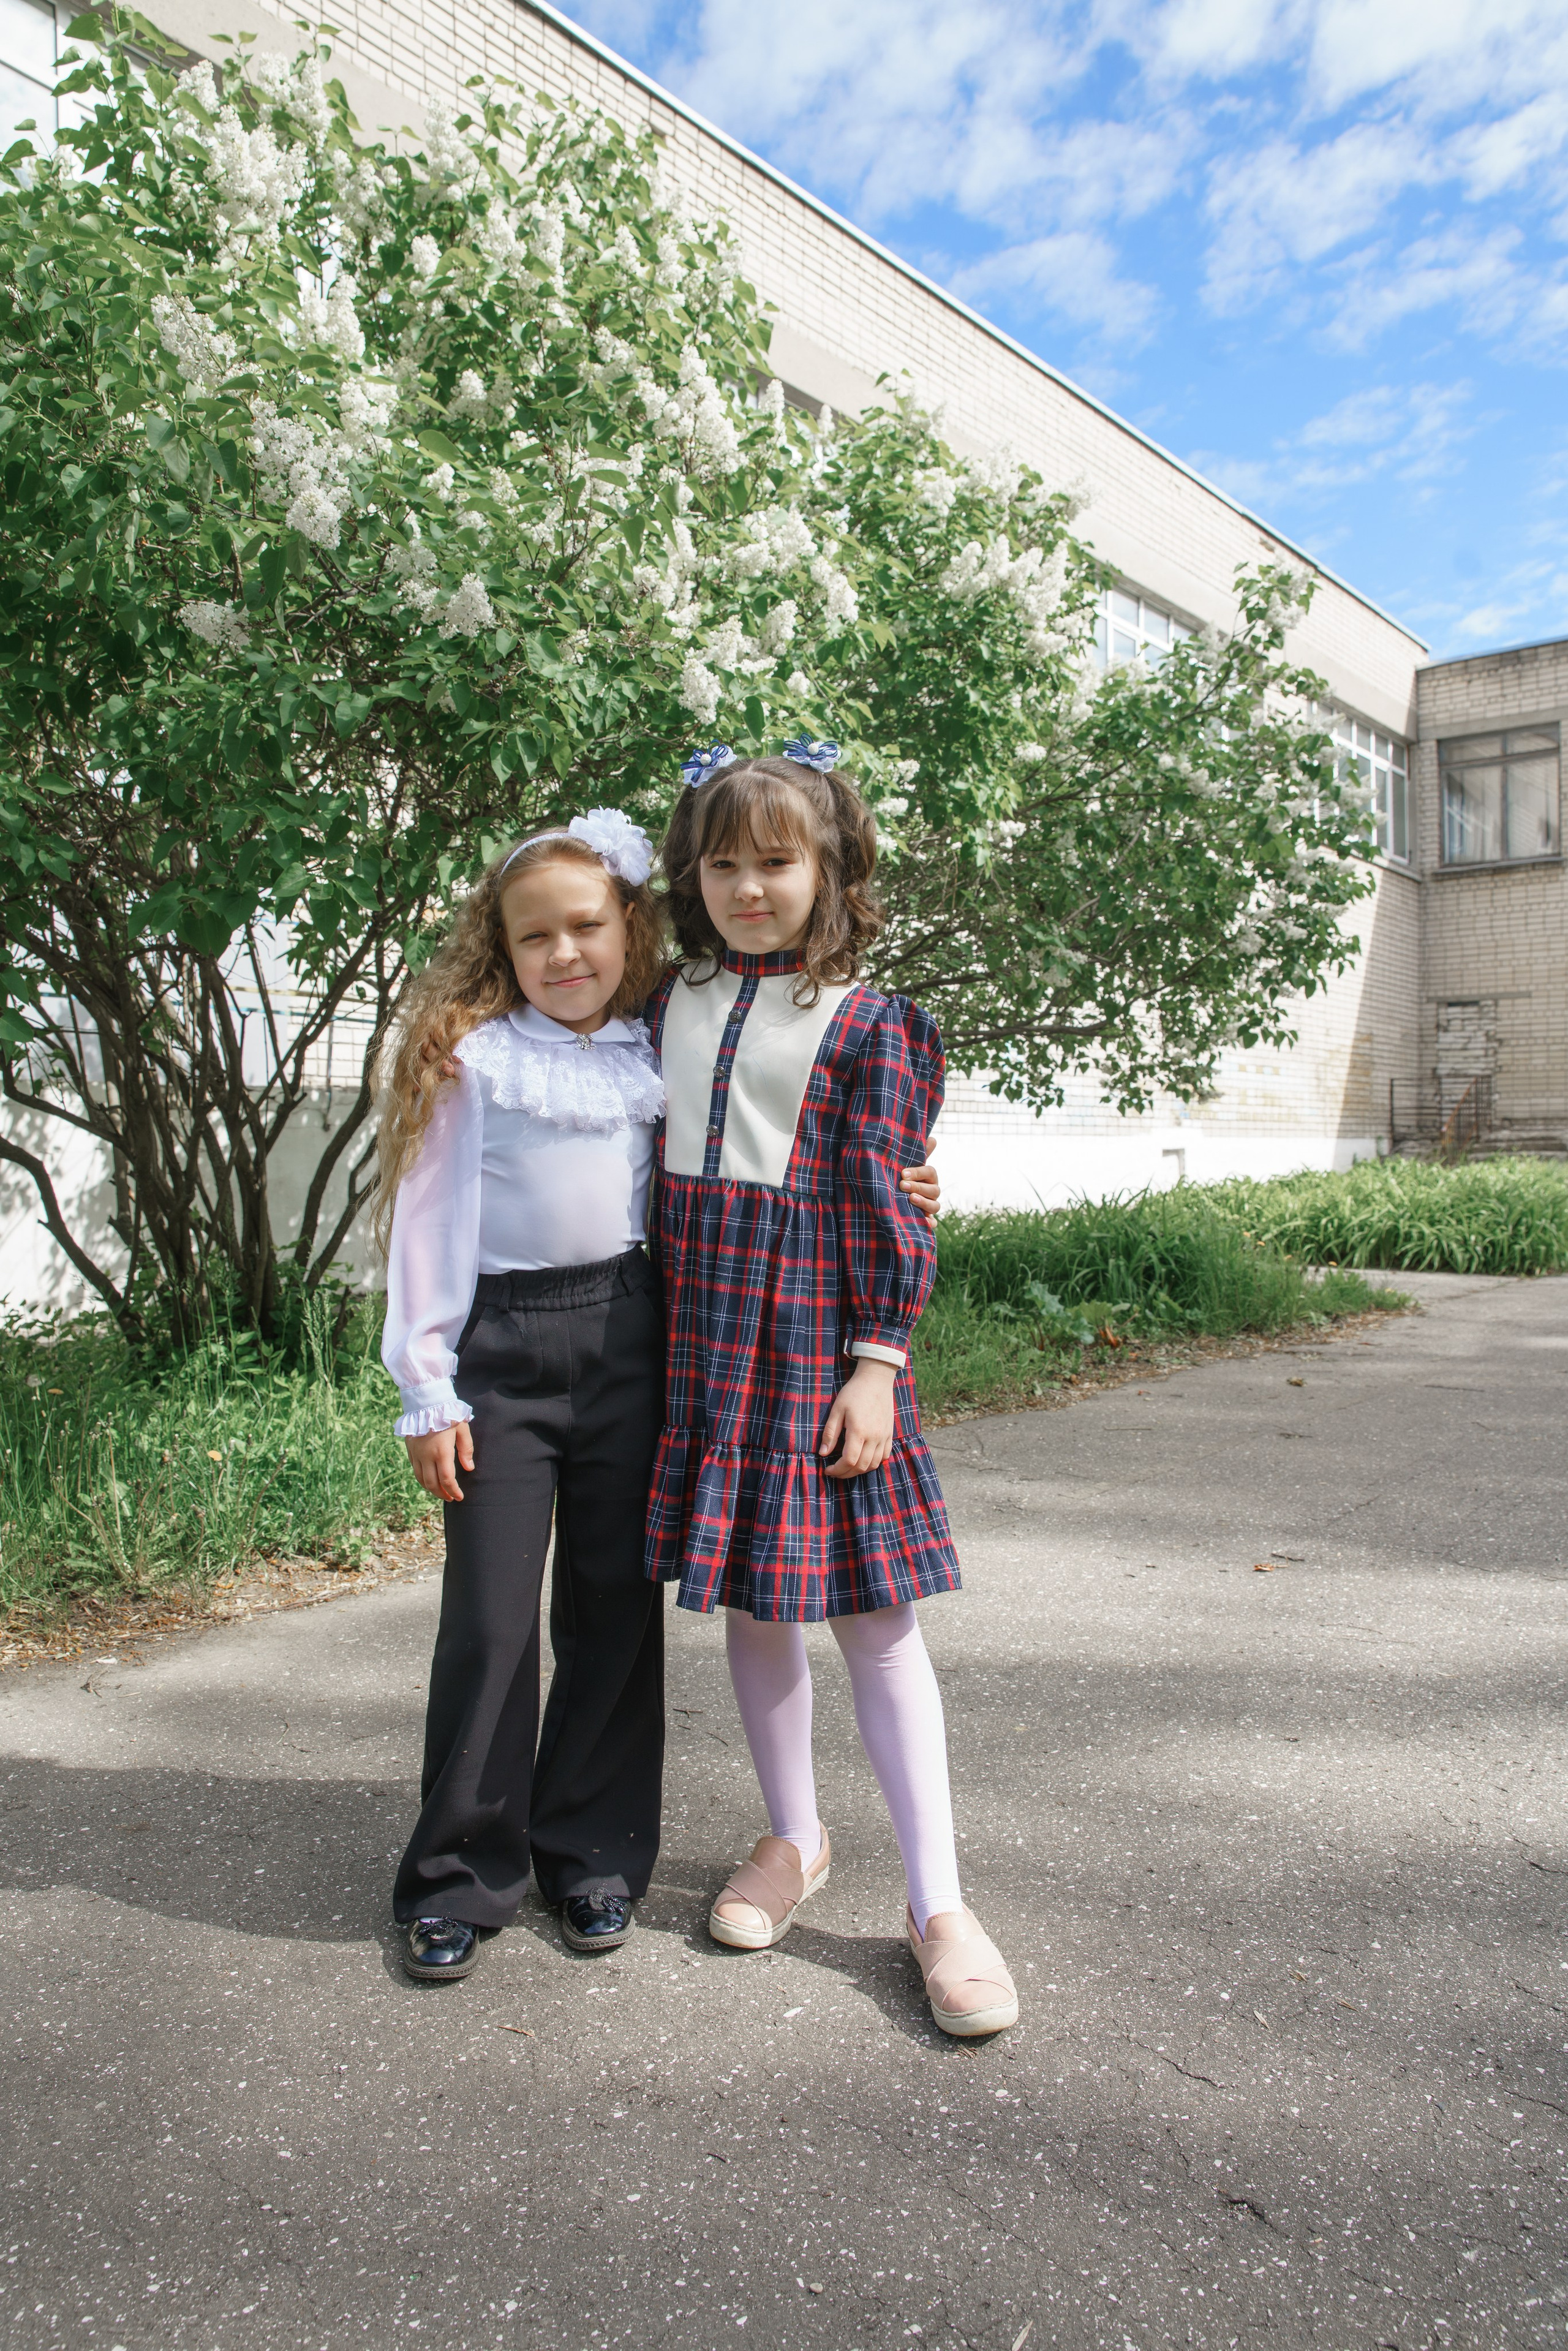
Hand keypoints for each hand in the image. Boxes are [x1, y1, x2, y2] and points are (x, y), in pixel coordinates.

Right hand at [404, 1420, 473, 1500]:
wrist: (426, 1401)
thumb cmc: (448, 1413)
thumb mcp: (462, 1428)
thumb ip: (466, 1449)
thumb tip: (469, 1468)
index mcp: (441, 1452)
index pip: (447, 1480)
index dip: (453, 1491)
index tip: (459, 1497)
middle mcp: (426, 1456)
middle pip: (432, 1484)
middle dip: (442, 1494)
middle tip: (451, 1498)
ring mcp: (416, 1453)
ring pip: (421, 1479)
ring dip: (431, 1489)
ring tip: (441, 1492)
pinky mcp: (410, 1449)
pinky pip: (414, 1470)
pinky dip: (422, 1479)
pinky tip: (429, 1479)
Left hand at [819, 1358, 897, 1480]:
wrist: (876, 1380)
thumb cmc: (854, 1392)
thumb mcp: (837, 1410)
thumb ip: (830, 1433)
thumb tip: (823, 1454)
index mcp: (858, 1431)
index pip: (849, 1460)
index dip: (837, 1470)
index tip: (828, 1469)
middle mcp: (874, 1437)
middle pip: (861, 1466)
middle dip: (846, 1473)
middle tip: (835, 1471)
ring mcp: (884, 1436)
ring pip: (874, 1464)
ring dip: (859, 1470)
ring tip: (847, 1467)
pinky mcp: (889, 1434)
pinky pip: (884, 1456)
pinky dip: (873, 1463)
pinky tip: (863, 1459)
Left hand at [899, 1155, 940, 1233]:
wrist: (895, 1196)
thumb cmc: (903, 1177)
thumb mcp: (907, 1164)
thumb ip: (919, 1153)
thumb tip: (933, 1138)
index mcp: (929, 1176)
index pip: (930, 1172)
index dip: (918, 1172)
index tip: (903, 1173)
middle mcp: (933, 1191)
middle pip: (933, 1190)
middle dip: (918, 1187)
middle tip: (902, 1186)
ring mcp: (931, 1206)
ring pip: (935, 1206)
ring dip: (924, 1203)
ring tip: (910, 1200)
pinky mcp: (927, 1219)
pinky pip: (933, 1223)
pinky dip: (930, 1224)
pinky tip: (923, 1222)